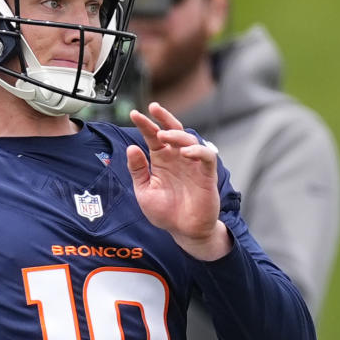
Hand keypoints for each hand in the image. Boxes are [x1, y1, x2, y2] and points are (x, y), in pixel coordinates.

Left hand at [127, 102, 231, 260]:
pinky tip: (185, 153)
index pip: (153, 137)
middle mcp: (177, 158)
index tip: (134, 114)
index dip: (145, 125)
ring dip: (177, 135)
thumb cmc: (165, 212)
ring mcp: (193, 165)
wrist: (183, 231)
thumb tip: (132, 148)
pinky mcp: (206, 175)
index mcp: (161, 160)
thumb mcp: (144, 191)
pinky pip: (207, 157)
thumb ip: (138, 170)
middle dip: (164, 118)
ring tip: (164, 135)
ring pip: (189, 140)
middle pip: (173, 131)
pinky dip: (198, 151)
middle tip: (154, 108)